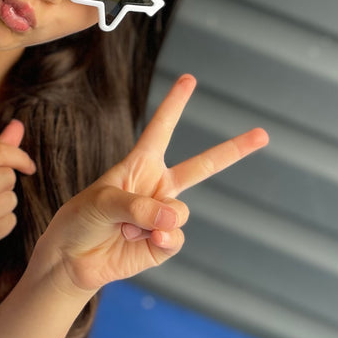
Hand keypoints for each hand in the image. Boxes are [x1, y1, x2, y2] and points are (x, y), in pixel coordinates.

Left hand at [43, 75, 268, 293]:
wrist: (73, 258)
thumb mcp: (103, 200)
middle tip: (263, 133)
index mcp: (140, 164)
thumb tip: (173, 218)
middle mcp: (157, 186)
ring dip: (152, 219)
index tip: (189, 79)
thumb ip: (138, 205)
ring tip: (125, 227)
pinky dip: (159, 238)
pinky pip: (176, 236)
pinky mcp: (164, 242)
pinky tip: (140, 241)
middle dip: (233, 150)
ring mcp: (163, 215)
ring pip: (179, 211)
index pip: (162, 129)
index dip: (175, 104)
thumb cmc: (82, 219)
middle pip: (202, 166)